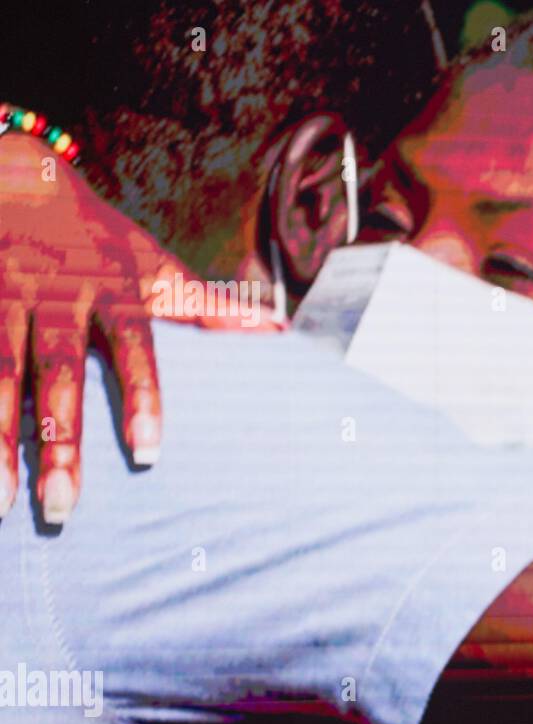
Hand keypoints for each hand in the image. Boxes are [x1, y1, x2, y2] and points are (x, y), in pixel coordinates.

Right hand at [0, 134, 254, 522]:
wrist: (18, 177)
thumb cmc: (99, 239)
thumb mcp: (154, 265)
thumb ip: (206, 306)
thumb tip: (275, 331)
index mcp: (113, 292)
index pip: (135, 350)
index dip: (141, 398)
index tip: (147, 453)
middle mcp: (57, 298)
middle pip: (59, 375)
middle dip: (60, 441)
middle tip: (63, 506)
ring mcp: (5, 300)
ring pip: (0, 376)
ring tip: (1, 502)